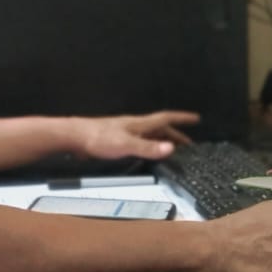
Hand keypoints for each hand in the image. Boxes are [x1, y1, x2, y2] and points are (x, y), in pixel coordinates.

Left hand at [72, 110, 199, 159]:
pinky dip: (150, 146)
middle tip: (189, 144)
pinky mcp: (116, 140)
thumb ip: (147, 148)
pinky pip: (140, 142)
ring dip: (163, 140)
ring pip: (150, 135)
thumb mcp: (126, 144)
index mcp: (139, 124)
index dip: (181, 118)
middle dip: (176, 134)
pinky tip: (147, 153)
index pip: (165, 118)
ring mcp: (125, 132)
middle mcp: (135, 126)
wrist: (74, 137)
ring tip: (172, 149)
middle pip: (160, 128)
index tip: (196, 118)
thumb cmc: (98, 138)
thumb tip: (171, 148)